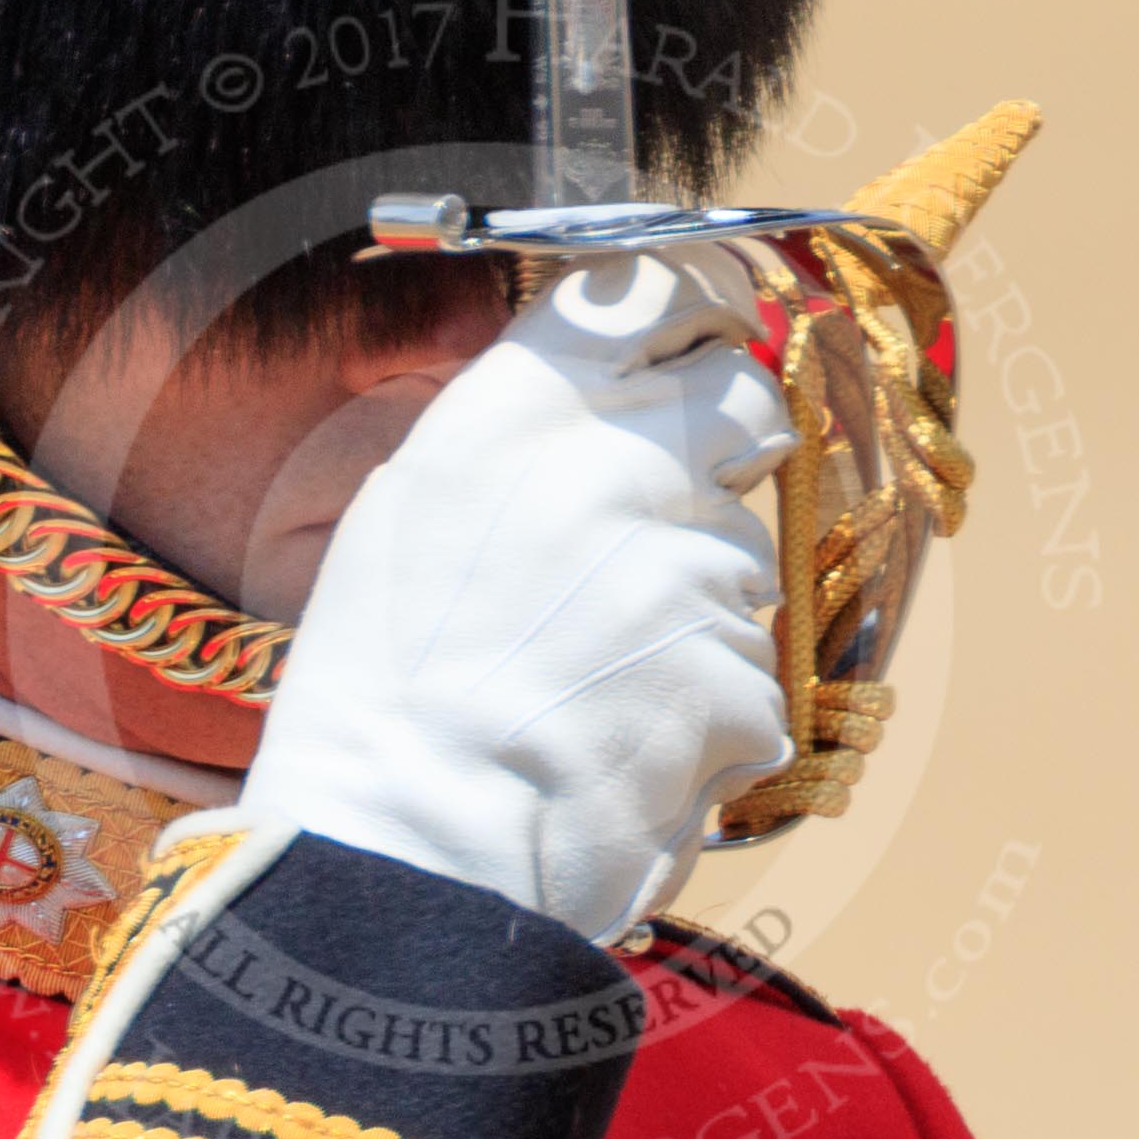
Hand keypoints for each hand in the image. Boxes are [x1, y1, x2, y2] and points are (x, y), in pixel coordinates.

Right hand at [183, 244, 794, 942]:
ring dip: (700, 606)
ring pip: (749, 552)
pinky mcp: (732, 669)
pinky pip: (755, 671)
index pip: (646, 287)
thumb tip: (603, 405)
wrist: (403, 851)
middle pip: (741, 394)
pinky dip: (709, 711)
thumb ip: (515, 443)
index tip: (713, 327)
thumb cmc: (382, 701)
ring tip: (603, 681)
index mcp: (510, 416)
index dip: (700, 299)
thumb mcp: (408, 522)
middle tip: (673, 517)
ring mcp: (680, 566)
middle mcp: (607, 464)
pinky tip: (627, 745)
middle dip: (732, 445)